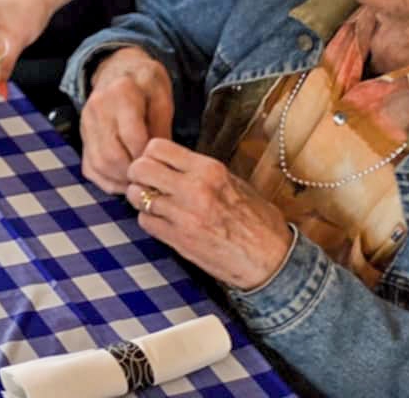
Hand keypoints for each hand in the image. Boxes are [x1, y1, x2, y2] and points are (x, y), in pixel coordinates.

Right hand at [79, 47, 175, 194]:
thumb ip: (162, 127)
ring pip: (99, 164)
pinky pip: (90, 167)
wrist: (117, 68)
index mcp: (121, 92)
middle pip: (112, 155)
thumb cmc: (144, 83)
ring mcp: (86, 122)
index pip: (133, 137)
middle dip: (134, 173)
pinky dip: (107, 181)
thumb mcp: (161, 96)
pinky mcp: (82, 135)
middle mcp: (98, 107)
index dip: (148, 157)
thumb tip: (159, 163)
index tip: (161, 166)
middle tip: (151, 179)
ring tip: (140, 181)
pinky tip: (125, 180)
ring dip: (121, 180)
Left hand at [126, 139, 293, 292]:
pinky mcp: (179, 240)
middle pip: (140, 167)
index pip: (157, 146)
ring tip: (153, 202)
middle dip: (138, 173)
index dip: (150, 154)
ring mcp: (184, 215)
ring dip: (140, 198)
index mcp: (209, 170)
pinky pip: (145, 221)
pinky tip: (162, 221)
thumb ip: (201, 171)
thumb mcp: (233, 182)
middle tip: (146, 181)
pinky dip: (149, 219)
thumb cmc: (257, 221)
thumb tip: (172, 162)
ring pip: (137, 195)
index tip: (156, 163)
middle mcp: (194, 189)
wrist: (271, 261)